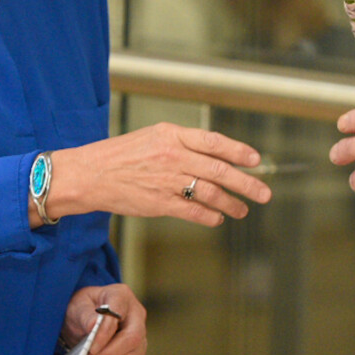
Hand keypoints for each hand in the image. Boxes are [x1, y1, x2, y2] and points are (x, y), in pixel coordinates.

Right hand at [50, 123, 271, 226]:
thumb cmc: (122, 154)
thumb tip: (215, 155)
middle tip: (263, 193)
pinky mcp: (159, 204)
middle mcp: (173, 156)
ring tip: (242, 210)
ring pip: (210, 193)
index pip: (214, 142)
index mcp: (173, 135)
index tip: (256, 160)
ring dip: (231, 203)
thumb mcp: (154, 136)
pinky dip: (209, 216)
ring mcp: (167, 181)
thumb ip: (183, 143)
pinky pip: (192, 212)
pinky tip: (217, 218)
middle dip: (246, 184)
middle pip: (220, 170)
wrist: (91, 173)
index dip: (238, 151)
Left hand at [62, 283, 145, 354]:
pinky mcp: (137, 350)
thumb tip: (93, 325)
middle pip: (133, 337)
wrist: (85, 320)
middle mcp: (136, 314)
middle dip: (109, 354)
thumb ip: (85, 315)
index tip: (90, 347)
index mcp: (121, 296)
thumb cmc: (82, 309)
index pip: (119, 314)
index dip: (105, 333)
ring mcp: (140, 333)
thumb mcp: (77, 306)